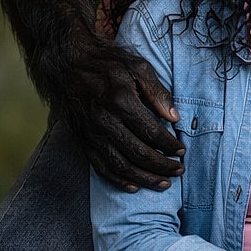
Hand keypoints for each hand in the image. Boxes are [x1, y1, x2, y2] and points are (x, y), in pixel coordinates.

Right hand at [64, 41, 184, 191]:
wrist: (69, 64)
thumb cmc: (109, 63)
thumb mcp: (138, 67)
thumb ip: (158, 92)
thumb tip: (175, 117)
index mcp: (121, 101)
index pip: (151, 131)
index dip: (169, 145)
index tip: (182, 151)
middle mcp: (105, 121)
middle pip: (138, 153)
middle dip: (161, 165)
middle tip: (178, 171)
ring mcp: (92, 133)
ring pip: (121, 165)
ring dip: (144, 178)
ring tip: (163, 184)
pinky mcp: (83, 141)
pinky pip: (100, 167)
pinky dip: (118, 180)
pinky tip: (133, 186)